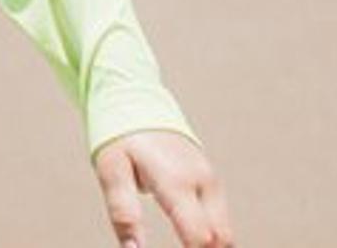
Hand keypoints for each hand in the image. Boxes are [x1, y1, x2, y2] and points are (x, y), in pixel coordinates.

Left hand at [92, 129, 235, 247]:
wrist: (137, 103)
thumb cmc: (120, 138)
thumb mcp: (111, 172)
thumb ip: (123, 213)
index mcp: (177, 181)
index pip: (200, 237)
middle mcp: (203, 182)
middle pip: (221, 239)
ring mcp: (211, 182)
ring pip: (226, 233)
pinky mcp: (212, 183)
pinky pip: (220, 221)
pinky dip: (211, 239)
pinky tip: (191, 247)